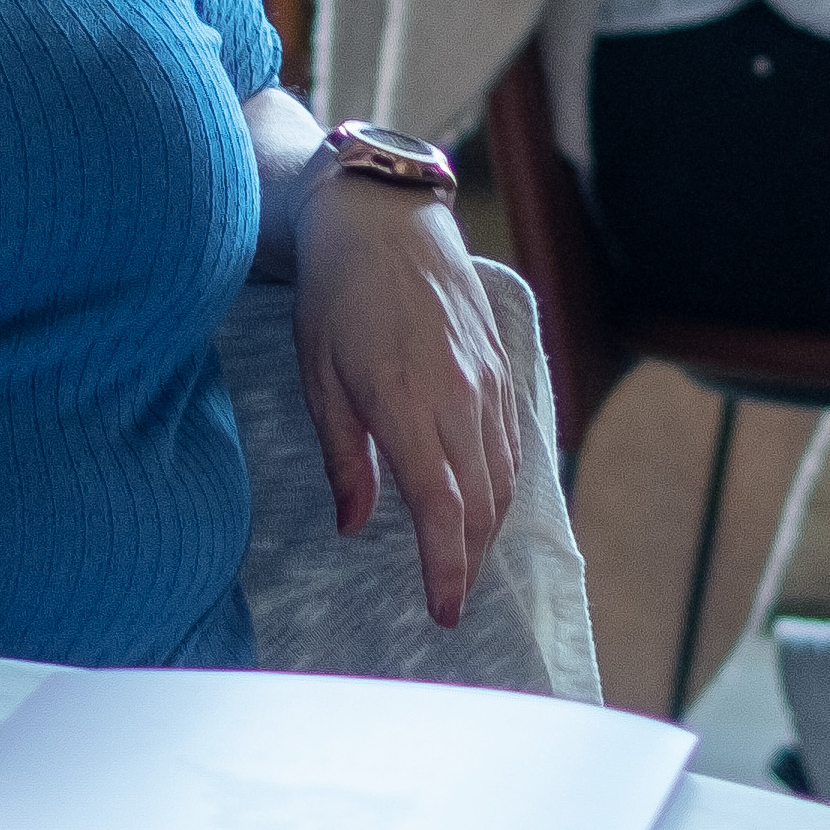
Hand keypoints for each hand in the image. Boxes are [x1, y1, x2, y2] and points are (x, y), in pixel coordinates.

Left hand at [294, 181, 527, 627]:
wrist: (383, 217)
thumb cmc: (337, 296)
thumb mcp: (319, 377)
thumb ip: (343, 457)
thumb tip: (355, 524)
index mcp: (405, 402)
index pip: (441, 507)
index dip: (446, 568)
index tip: (443, 612)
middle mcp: (458, 394)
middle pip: (480, 504)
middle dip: (468, 562)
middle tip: (449, 600)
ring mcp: (486, 379)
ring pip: (503, 476)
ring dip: (487, 529)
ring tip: (463, 562)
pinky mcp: (500, 365)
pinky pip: (510, 441)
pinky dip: (501, 483)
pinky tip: (482, 503)